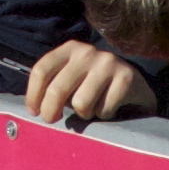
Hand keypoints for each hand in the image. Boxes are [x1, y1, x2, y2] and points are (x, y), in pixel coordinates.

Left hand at [29, 36, 145, 127]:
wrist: (135, 85)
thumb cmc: (94, 86)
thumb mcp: (72, 78)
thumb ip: (53, 85)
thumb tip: (34, 108)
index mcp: (70, 49)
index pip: (42, 70)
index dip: (33, 94)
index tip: (34, 112)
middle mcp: (87, 52)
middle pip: (57, 90)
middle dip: (50, 111)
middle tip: (51, 120)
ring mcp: (108, 63)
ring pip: (81, 104)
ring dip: (84, 114)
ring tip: (91, 109)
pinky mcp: (126, 78)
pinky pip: (103, 110)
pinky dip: (104, 115)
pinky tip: (110, 107)